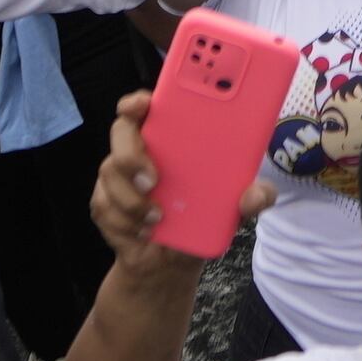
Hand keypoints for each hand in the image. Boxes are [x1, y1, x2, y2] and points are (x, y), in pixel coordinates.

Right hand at [93, 87, 269, 272]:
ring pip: (109, 173)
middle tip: (154, 180)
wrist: (172, 259)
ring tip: (157, 218)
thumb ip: (253, 197)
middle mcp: (140, 149)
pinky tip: (144, 231)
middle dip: (131, 154)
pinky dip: (126, 222)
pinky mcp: (104, 203)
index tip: (142, 105)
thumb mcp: (234, 207)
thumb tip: (257, 196)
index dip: (139, 100)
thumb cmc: (203, 216)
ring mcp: (118, 176)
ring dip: (132, 199)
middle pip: (121, 132)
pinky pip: (104, 206)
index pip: (148, 105)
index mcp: (170, 135)